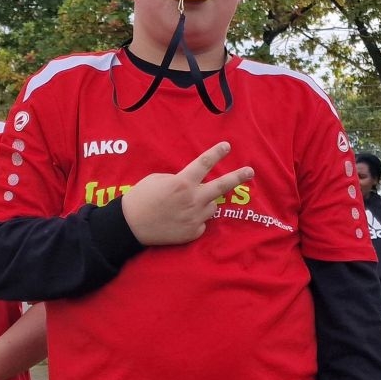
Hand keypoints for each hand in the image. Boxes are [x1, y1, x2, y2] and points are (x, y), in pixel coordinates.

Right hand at [120, 142, 253, 246]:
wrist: (130, 226)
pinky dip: (195, 219)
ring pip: (211, 206)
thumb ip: (179, 180)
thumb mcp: (157, 179)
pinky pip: (202, 223)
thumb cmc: (140, 198)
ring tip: (186, 205)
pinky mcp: (192, 232)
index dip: (216, 153)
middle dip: (238, 177)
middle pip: (221, 186)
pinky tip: (179, 219)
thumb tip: (192, 185)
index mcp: (182, 182)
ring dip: (205, 202)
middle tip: (250, 171)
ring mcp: (194, 218)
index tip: (227, 146)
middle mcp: (193, 199)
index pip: (204, 163)